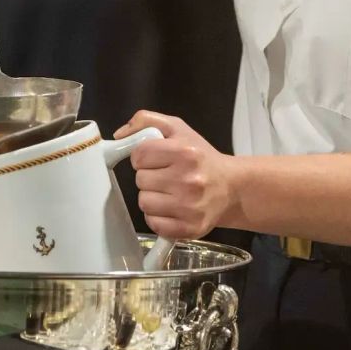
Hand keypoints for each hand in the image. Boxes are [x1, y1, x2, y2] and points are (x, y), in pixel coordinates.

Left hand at [116, 111, 237, 238]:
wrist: (231, 187)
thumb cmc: (201, 157)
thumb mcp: (178, 128)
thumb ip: (146, 120)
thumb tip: (118, 135)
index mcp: (185, 152)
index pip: (139, 155)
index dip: (143, 157)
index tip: (155, 159)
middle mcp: (189, 180)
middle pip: (140, 180)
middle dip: (149, 176)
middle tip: (165, 176)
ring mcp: (190, 207)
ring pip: (144, 203)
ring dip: (152, 197)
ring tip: (168, 192)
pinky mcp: (190, 228)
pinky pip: (154, 223)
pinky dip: (158, 217)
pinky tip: (171, 208)